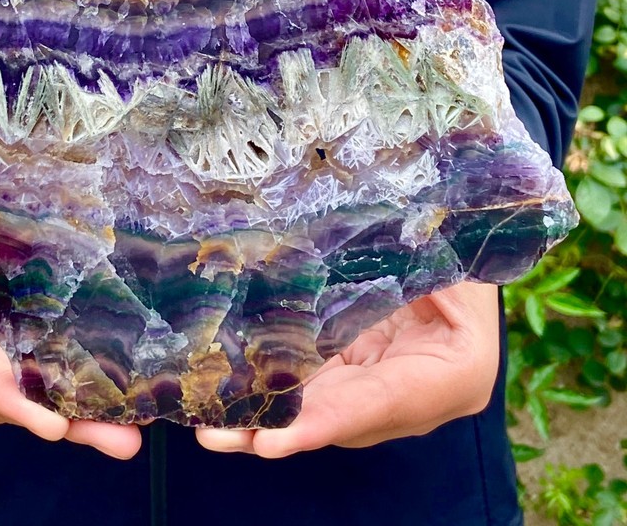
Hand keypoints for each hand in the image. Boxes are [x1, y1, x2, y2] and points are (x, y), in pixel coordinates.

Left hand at [195, 281, 498, 457]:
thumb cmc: (466, 251)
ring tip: (210, 425)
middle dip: (278, 429)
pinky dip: (275, 391)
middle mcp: (416, 397)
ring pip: (319, 409)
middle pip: (340, 419)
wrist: (471, 252)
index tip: (273, 439)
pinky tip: (231, 392)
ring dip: (265, 416)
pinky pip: (314, 385)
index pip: (379, 401)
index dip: (325, 421)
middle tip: (218, 433)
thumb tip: (381, 241)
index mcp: (455, 373)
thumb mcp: (454, 259)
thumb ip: (420, 261)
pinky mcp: (358, 371)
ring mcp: (383, 388)